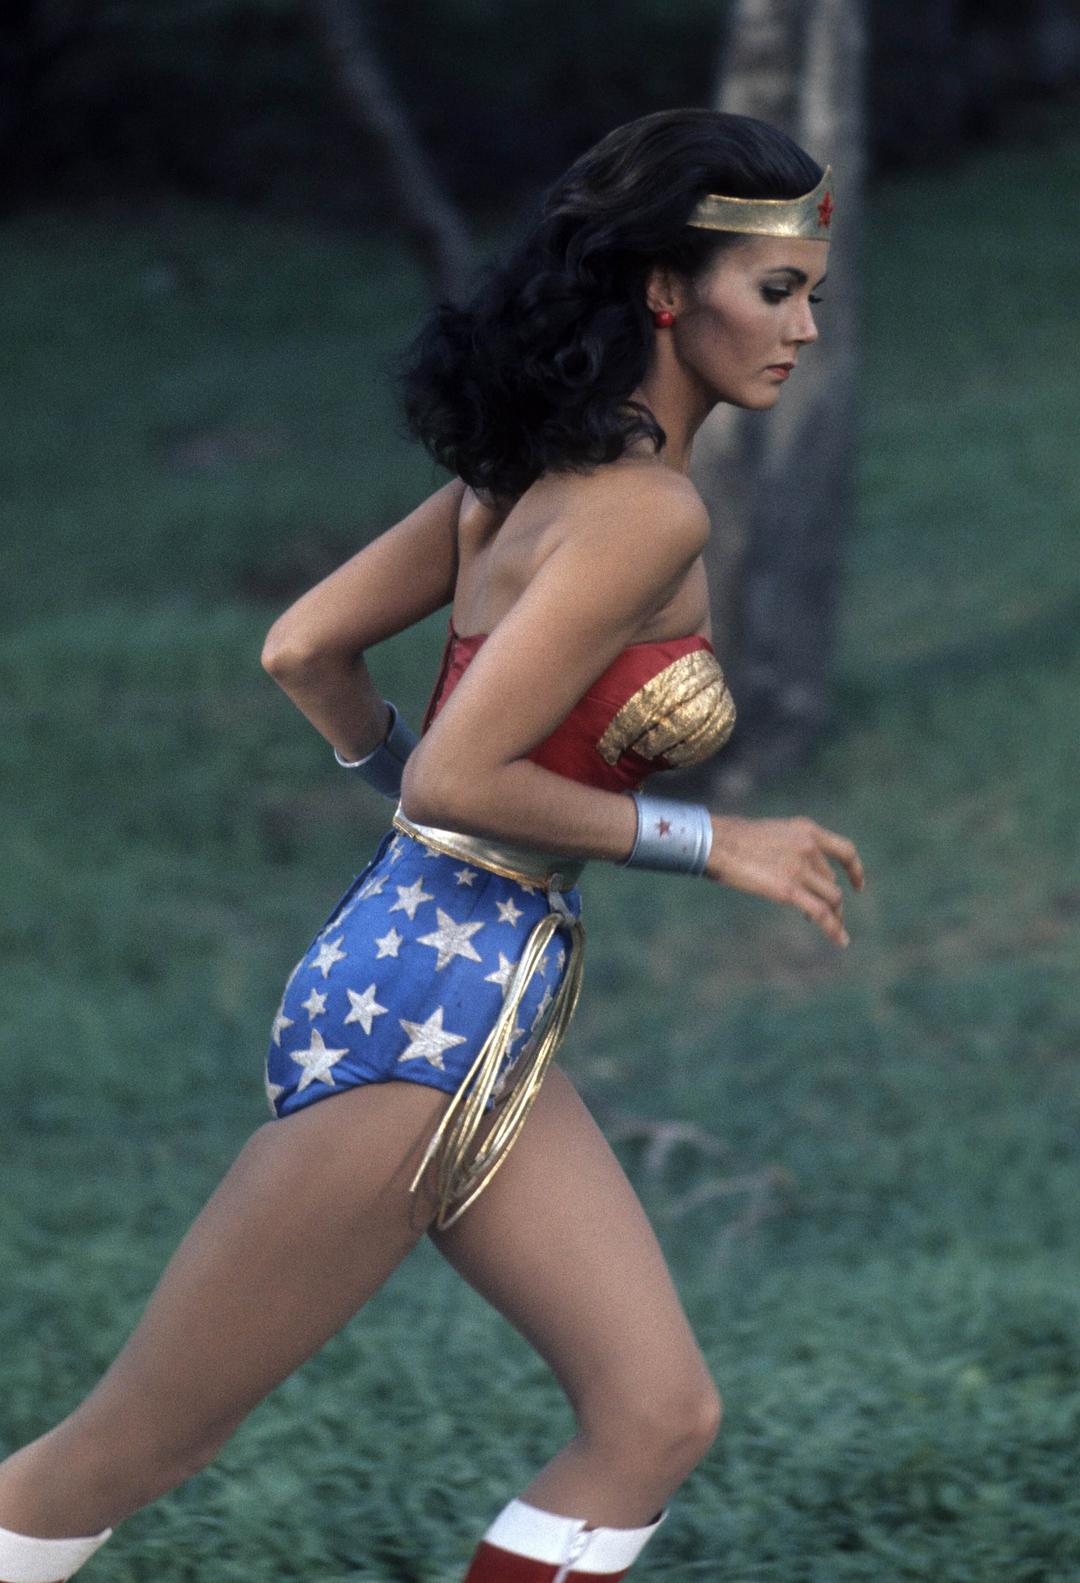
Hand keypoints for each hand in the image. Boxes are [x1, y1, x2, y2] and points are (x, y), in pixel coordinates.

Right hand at [705, 814, 864, 947]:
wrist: (716, 843)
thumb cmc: (733, 839)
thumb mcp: (771, 834)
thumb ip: (789, 848)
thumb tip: (795, 869)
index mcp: (806, 830)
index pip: (844, 850)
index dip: (854, 870)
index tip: (857, 885)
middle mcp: (809, 848)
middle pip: (832, 881)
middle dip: (831, 899)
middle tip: (825, 914)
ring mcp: (801, 868)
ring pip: (832, 899)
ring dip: (834, 915)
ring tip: (832, 928)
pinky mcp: (789, 890)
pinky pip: (821, 913)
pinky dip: (834, 928)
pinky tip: (840, 941)